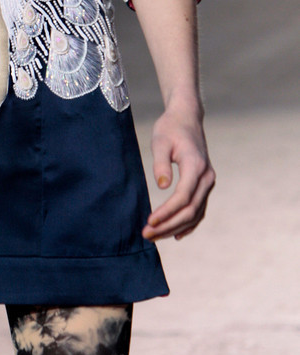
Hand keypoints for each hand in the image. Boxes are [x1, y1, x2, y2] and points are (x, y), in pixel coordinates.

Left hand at [142, 104, 215, 241]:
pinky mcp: (204, 185)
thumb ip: (160, 163)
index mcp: (196, 166)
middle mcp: (207, 177)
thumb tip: (162, 187)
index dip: (167, 212)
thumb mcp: (160, 140)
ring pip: (195, 213)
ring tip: (155, 236)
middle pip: (190, 210)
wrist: (186, 118)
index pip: (183, 197)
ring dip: (176, 227)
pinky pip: (200, 209)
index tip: (149, 221)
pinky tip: (176, 234)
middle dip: (168, 226)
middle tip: (147, 235)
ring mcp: (208, 182)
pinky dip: (189, 224)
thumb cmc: (170, 127)